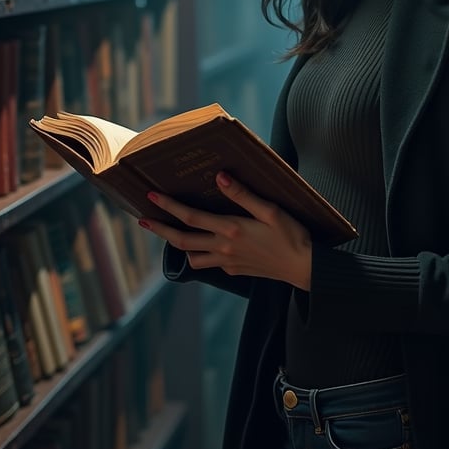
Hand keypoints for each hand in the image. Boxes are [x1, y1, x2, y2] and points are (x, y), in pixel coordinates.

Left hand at [139, 172, 312, 289]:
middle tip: (143, 220)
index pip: (190, 217)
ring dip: (178, 245)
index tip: (151, 196)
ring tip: (170, 233)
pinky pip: (210, 263)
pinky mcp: (236, 271)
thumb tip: (219, 177)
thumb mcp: (270, 210)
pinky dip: (200, 255)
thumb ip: (243, 194)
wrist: (304, 268)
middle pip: (182, 240)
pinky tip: (204, 246)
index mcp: (231, 230)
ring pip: (192, 257)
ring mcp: (228, 262)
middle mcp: (224, 248)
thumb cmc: (292, 235)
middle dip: (160, 229)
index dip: (168, 206)